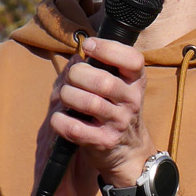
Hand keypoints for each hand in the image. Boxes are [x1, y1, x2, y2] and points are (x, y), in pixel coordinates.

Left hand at [48, 36, 154, 190]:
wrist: (127, 149)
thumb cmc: (115, 107)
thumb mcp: (119, 84)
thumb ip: (100, 67)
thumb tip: (75, 58)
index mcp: (136, 81)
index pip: (133, 59)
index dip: (108, 48)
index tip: (89, 46)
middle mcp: (132, 101)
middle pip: (103, 81)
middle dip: (77, 74)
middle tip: (72, 78)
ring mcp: (119, 122)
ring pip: (87, 103)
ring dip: (67, 96)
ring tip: (66, 97)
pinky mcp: (103, 141)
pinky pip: (74, 128)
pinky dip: (60, 120)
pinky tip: (61, 117)